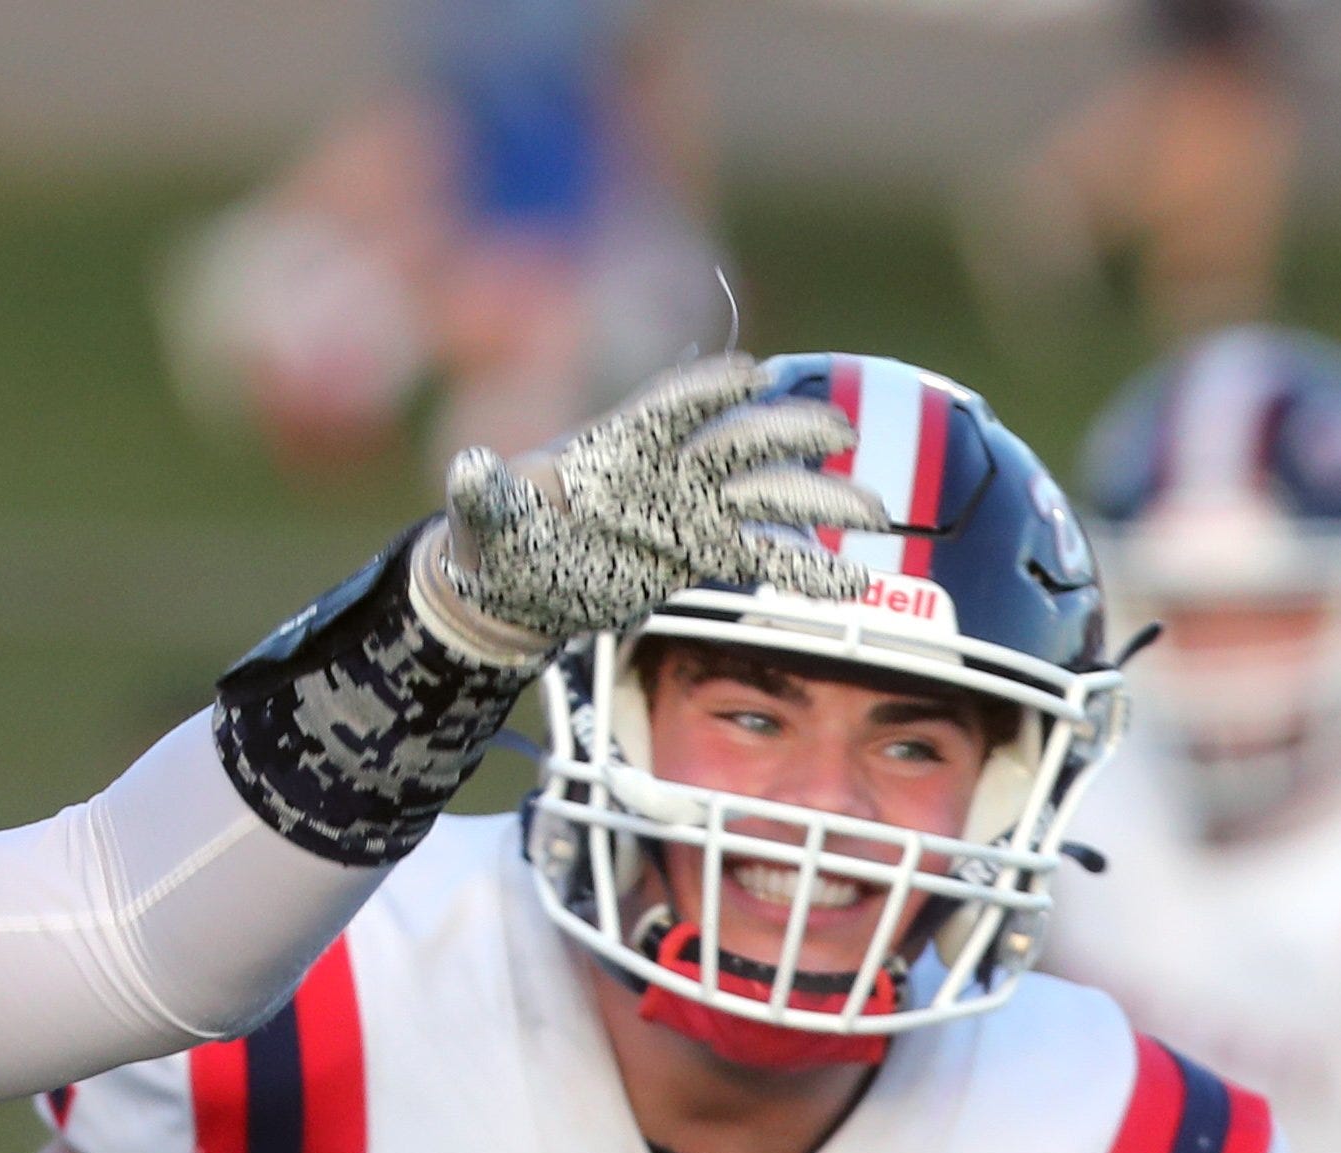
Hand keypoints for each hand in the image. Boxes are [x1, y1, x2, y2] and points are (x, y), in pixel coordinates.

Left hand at [427, 355, 890, 652]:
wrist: (518, 587)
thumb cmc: (498, 542)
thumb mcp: (484, 524)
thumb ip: (483, 496)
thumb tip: (466, 467)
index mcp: (616, 449)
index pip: (666, 409)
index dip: (704, 392)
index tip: (749, 376)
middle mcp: (665, 471)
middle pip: (736, 441)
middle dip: (787, 434)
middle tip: (840, 433)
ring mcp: (689, 509)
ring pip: (764, 496)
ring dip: (818, 502)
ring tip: (875, 513)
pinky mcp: (699, 551)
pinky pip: (759, 555)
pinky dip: (801, 569)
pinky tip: (847, 584)